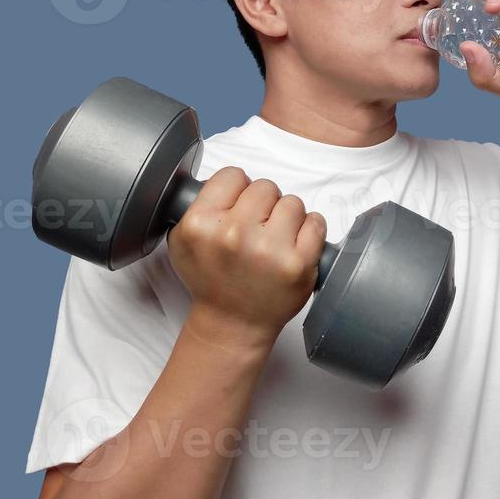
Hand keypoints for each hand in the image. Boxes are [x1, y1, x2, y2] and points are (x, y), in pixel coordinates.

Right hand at [166, 167, 327, 349]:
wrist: (232, 323)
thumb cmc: (212, 280)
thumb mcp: (183, 239)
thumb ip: (199, 204)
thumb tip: (229, 181)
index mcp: (201, 224)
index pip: (232, 175)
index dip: (237, 191)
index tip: (238, 209)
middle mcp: (234, 234)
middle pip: (265, 186)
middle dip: (264, 205)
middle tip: (257, 229)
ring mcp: (270, 249)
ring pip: (292, 202)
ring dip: (287, 218)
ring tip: (274, 240)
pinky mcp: (299, 263)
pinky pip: (316, 222)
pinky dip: (310, 230)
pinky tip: (294, 245)